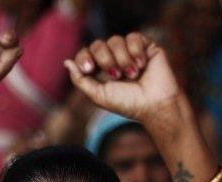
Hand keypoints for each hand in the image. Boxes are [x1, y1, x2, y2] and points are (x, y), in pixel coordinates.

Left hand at [64, 34, 183, 120]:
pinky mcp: (146, 46)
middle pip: (99, 45)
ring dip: (122, 59)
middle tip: (116, 76)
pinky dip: (135, 51)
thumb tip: (66, 62)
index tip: (89, 69)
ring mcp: (130, 51)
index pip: (85, 53)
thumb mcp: (98, 95)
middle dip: (105, 60)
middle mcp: (114, 58)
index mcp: (101, 69)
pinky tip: (142, 65)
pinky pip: (133, 37)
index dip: (84, 57)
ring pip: (116, 40)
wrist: (154, 105)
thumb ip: (81, 80)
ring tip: (132, 74)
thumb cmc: (128, 103)